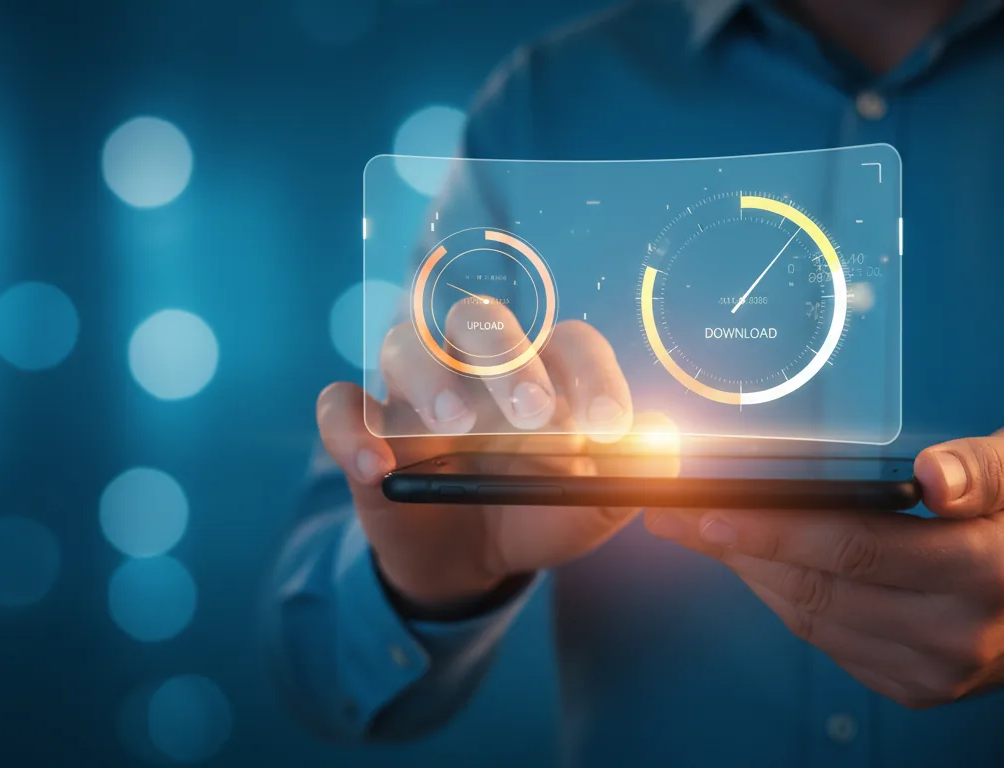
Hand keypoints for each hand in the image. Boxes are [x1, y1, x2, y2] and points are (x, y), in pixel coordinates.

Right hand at [317, 300, 639, 608]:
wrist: (472, 562)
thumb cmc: (537, 512)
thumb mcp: (591, 507)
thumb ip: (629, 477)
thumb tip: (663, 442)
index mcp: (544, 371)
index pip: (571, 344)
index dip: (594, 377)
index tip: (611, 429)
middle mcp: (478, 365)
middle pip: (484, 320)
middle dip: (510, 359)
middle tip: (534, 414)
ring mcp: (415, 391)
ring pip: (406, 343)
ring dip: (432, 377)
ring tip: (455, 426)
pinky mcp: (365, 428)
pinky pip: (340, 405)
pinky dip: (350, 430)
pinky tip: (379, 469)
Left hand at [644, 425, 1003, 708]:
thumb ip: (987, 466)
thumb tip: (931, 473)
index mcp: (989, 569)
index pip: (860, 549)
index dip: (777, 531)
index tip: (710, 511)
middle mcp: (959, 633)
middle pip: (823, 589)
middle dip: (739, 551)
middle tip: (675, 516)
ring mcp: (935, 671)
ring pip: (816, 620)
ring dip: (753, 576)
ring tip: (703, 535)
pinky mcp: (916, 688)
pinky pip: (831, 642)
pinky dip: (787, 602)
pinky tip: (759, 567)